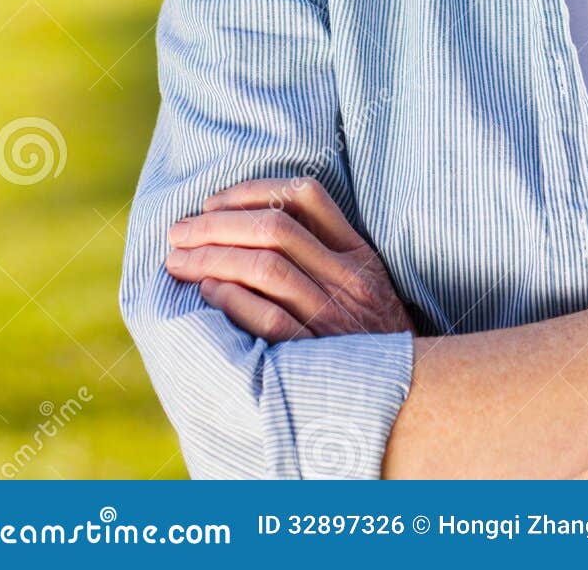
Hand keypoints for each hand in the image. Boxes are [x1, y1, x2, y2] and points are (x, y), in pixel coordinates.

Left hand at [165, 176, 414, 342]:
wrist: (409, 395)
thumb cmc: (374, 337)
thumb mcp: (368, 283)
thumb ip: (327, 250)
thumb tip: (257, 220)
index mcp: (357, 254)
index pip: (305, 196)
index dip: (251, 191)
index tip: (213, 202)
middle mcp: (347, 279)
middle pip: (275, 228)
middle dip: (217, 224)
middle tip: (178, 231)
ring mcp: (333, 316)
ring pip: (267, 267)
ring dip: (213, 258)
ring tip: (178, 261)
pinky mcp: (316, 354)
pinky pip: (270, 318)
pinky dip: (234, 299)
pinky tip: (206, 291)